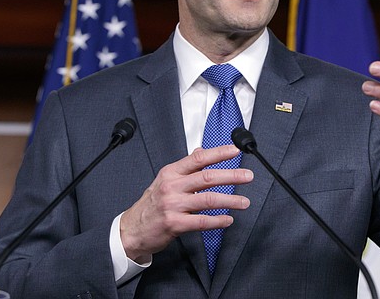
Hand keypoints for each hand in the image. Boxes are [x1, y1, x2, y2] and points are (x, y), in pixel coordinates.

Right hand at [119, 144, 252, 262]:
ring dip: (229, 200)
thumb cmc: (151, 204)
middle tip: (247, 176)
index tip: (235, 150)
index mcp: (171, 172)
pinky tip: (228, 220)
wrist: (132, 229)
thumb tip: (201, 151)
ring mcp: (173, 205)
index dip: (218, 153)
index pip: (198, 158)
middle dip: (231, 175)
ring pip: (207, 199)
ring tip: (244, 202)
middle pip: (206, 177)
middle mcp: (172, 186)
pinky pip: (201, 221)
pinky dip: (217, 221)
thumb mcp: (165, 179)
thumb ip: (185, 167)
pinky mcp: (174, 224)